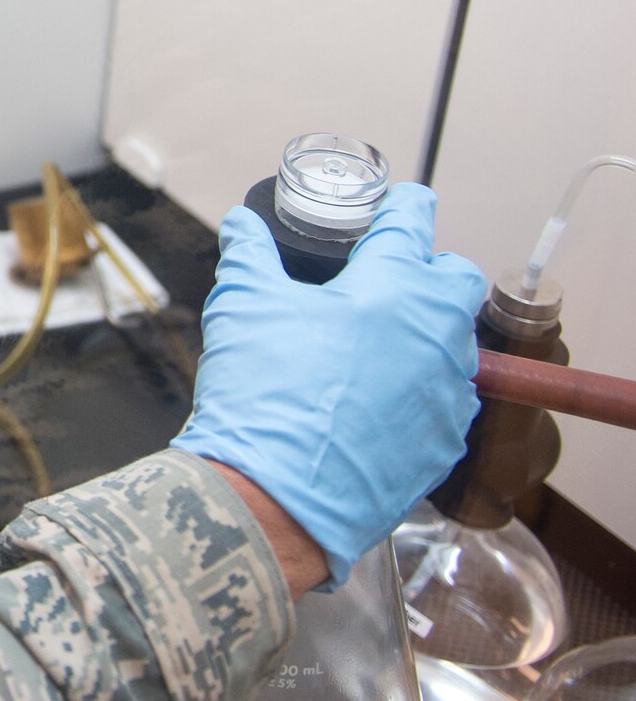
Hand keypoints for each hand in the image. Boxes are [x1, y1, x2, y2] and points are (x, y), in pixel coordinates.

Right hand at [170, 183, 486, 586]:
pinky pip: (446, 401)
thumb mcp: (242, 305)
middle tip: (385, 277)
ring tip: (375, 344)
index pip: (414, 223)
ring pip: (455, 343)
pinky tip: (375, 401)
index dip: (404, 205)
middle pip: (458, 280)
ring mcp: (448, 393)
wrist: (274, 496)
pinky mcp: (445, 444)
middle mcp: (435, 335)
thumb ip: (248, 253)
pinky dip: (419, 391)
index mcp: (392, 288)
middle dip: (429, 269)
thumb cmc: (263, 393)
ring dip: (424, 333)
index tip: (397, 203)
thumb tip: (242, 224)